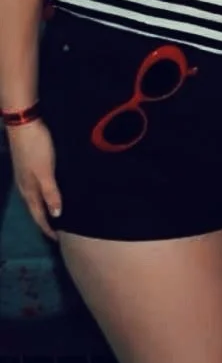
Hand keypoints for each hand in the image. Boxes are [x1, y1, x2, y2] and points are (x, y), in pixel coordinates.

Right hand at [6, 119, 61, 240]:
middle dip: (45, 220)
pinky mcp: (28, 164)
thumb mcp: (45, 172)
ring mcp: (25, 174)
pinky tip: (50, 191)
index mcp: (29, 190)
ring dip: (44, 207)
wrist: (23, 122)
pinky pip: (36, 186)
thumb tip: (56, 215)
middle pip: (35, 208)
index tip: (57, 240)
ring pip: (34, 197)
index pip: (38, 215)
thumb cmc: (35, 148)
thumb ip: (50, 193)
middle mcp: (25, 185)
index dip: (47, 228)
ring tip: (55, 215)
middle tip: (57, 231)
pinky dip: (44, 194)